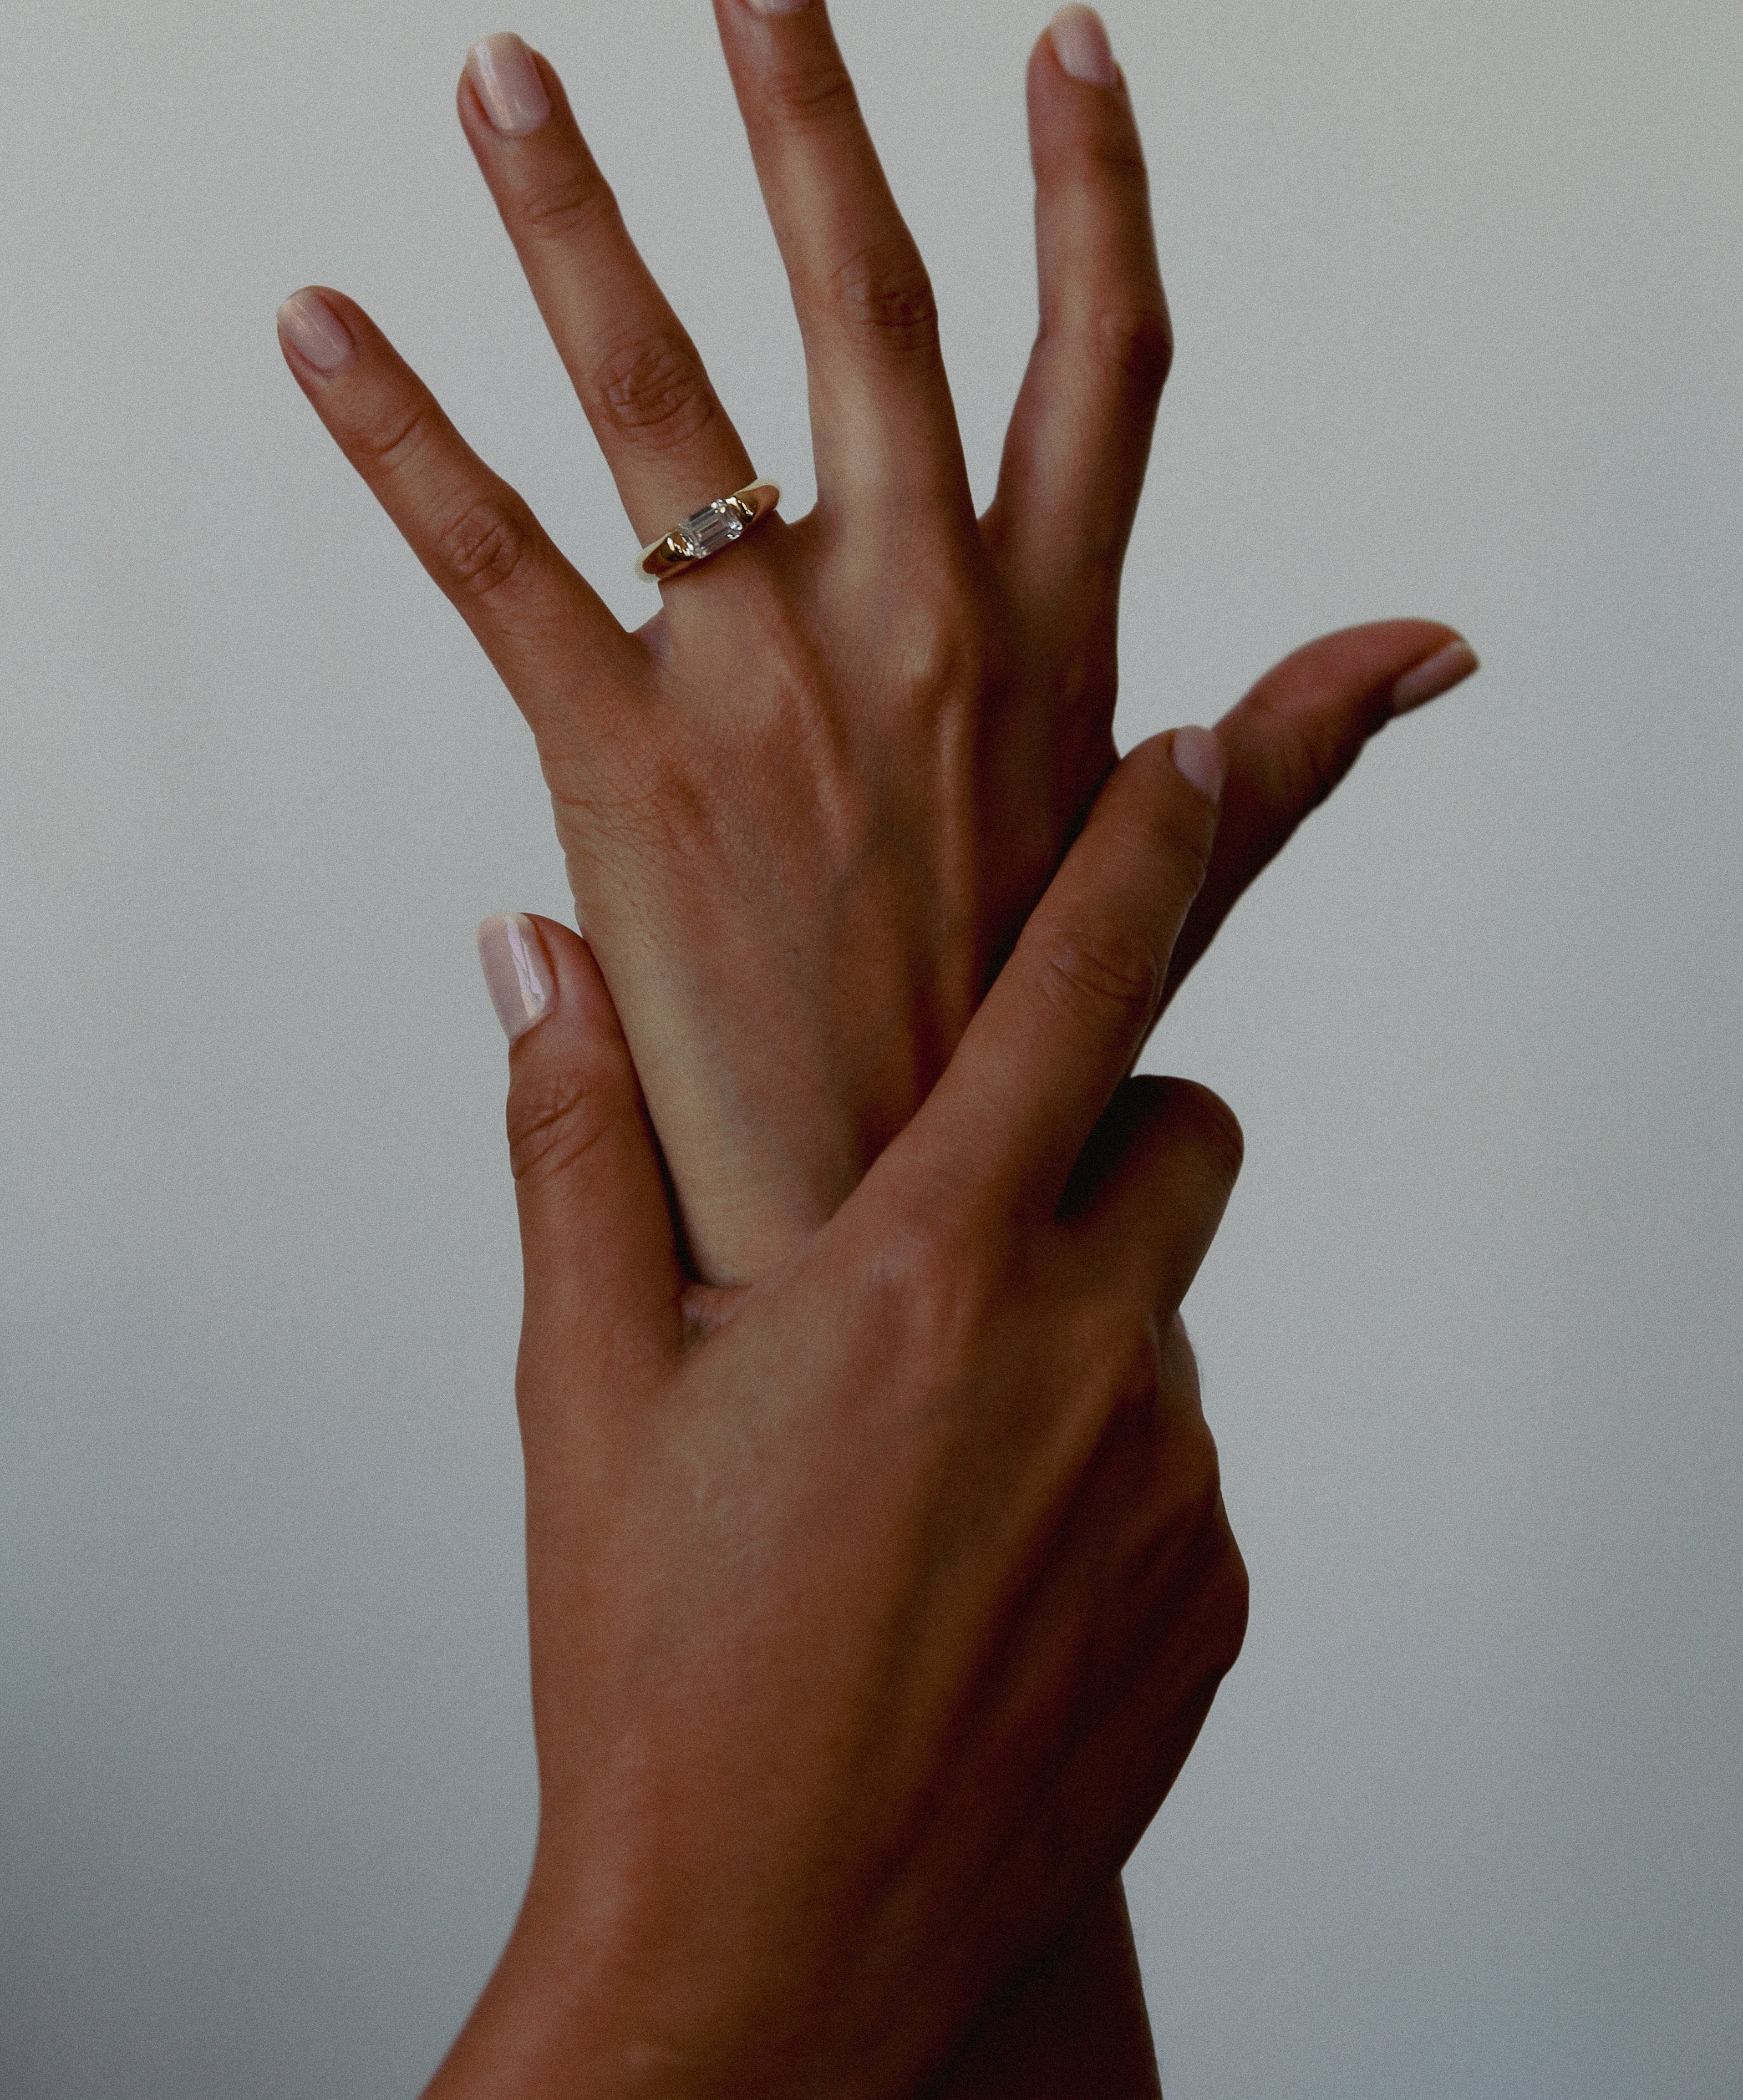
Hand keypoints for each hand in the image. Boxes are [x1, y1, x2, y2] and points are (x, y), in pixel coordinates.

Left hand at [278, 0, 1476, 1287]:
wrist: (893, 1222)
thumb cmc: (1021, 1045)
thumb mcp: (1173, 876)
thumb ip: (1293, 741)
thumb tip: (1430, 645)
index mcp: (1054, 639)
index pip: (1105, 364)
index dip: (1093, 186)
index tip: (1061, 40)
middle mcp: (917, 624)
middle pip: (873, 315)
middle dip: (811, 119)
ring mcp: (764, 683)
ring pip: (661, 396)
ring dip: (571, 217)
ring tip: (500, 72)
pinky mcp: (621, 762)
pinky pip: (492, 559)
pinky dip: (396, 435)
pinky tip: (315, 323)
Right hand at [431, 738, 1248, 2099]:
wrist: (765, 1952)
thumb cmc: (654, 1661)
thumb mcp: (585, 1387)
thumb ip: (576, 1141)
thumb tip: (534, 949)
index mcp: (924, 1278)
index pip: (1081, 1000)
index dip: (1147, 855)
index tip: (1201, 757)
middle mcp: (1083, 1363)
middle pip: (1181, 1138)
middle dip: (1101, 1139)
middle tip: (956, 1239)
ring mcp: (1167, 1491)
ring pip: (1170, 1317)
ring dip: (1079, 1333)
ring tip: (923, 1462)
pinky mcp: (1210, 1605)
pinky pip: (1183, 1469)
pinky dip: (1103, 1476)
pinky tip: (975, 1572)